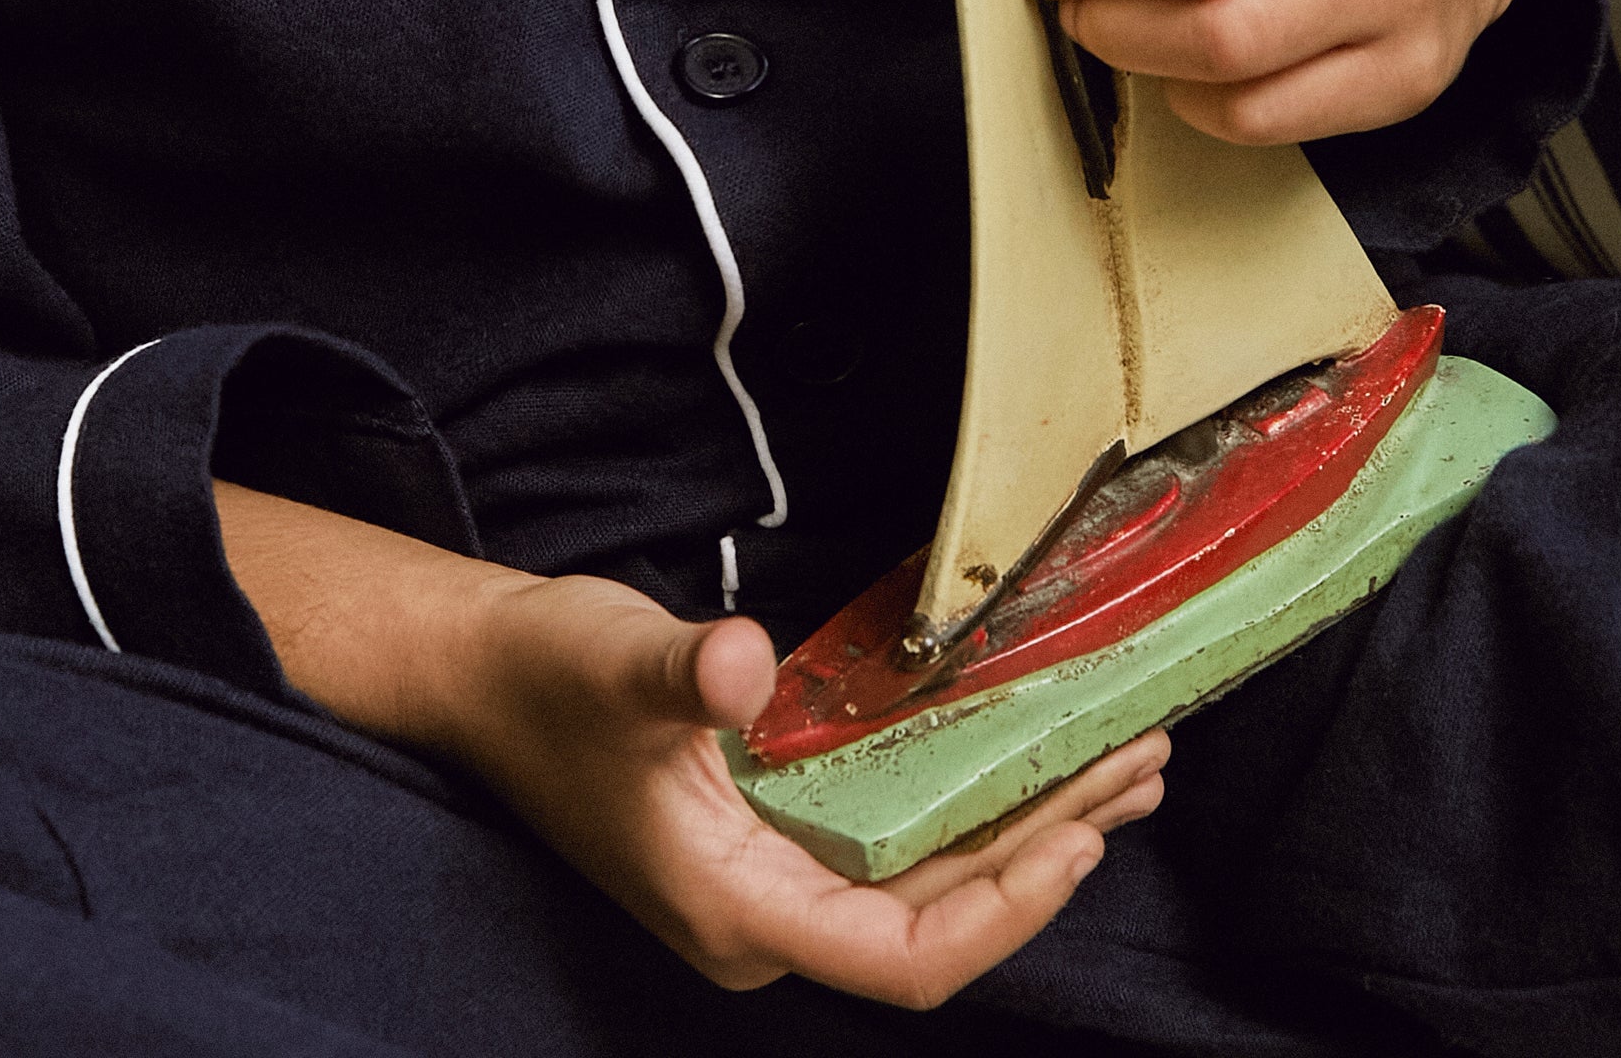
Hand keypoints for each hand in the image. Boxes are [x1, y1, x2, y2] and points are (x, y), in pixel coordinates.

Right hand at [214, 487, 1165, 1005]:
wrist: (480, 673)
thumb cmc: (545, 678)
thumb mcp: (617, 665)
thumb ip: (681, 672)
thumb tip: (736, 665)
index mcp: (739, 910)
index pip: (906, 955)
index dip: (1002, 910)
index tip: (1079, 837)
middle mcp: (770, 915)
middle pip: (943, 917)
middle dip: (1049, 847)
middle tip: (1140, 763)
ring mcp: (776, 877)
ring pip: (932, 877)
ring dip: (1028, 823)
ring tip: (1122, 761)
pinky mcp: (779, 832)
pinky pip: (900, 836)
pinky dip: (972, 796)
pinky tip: (1025, 748)